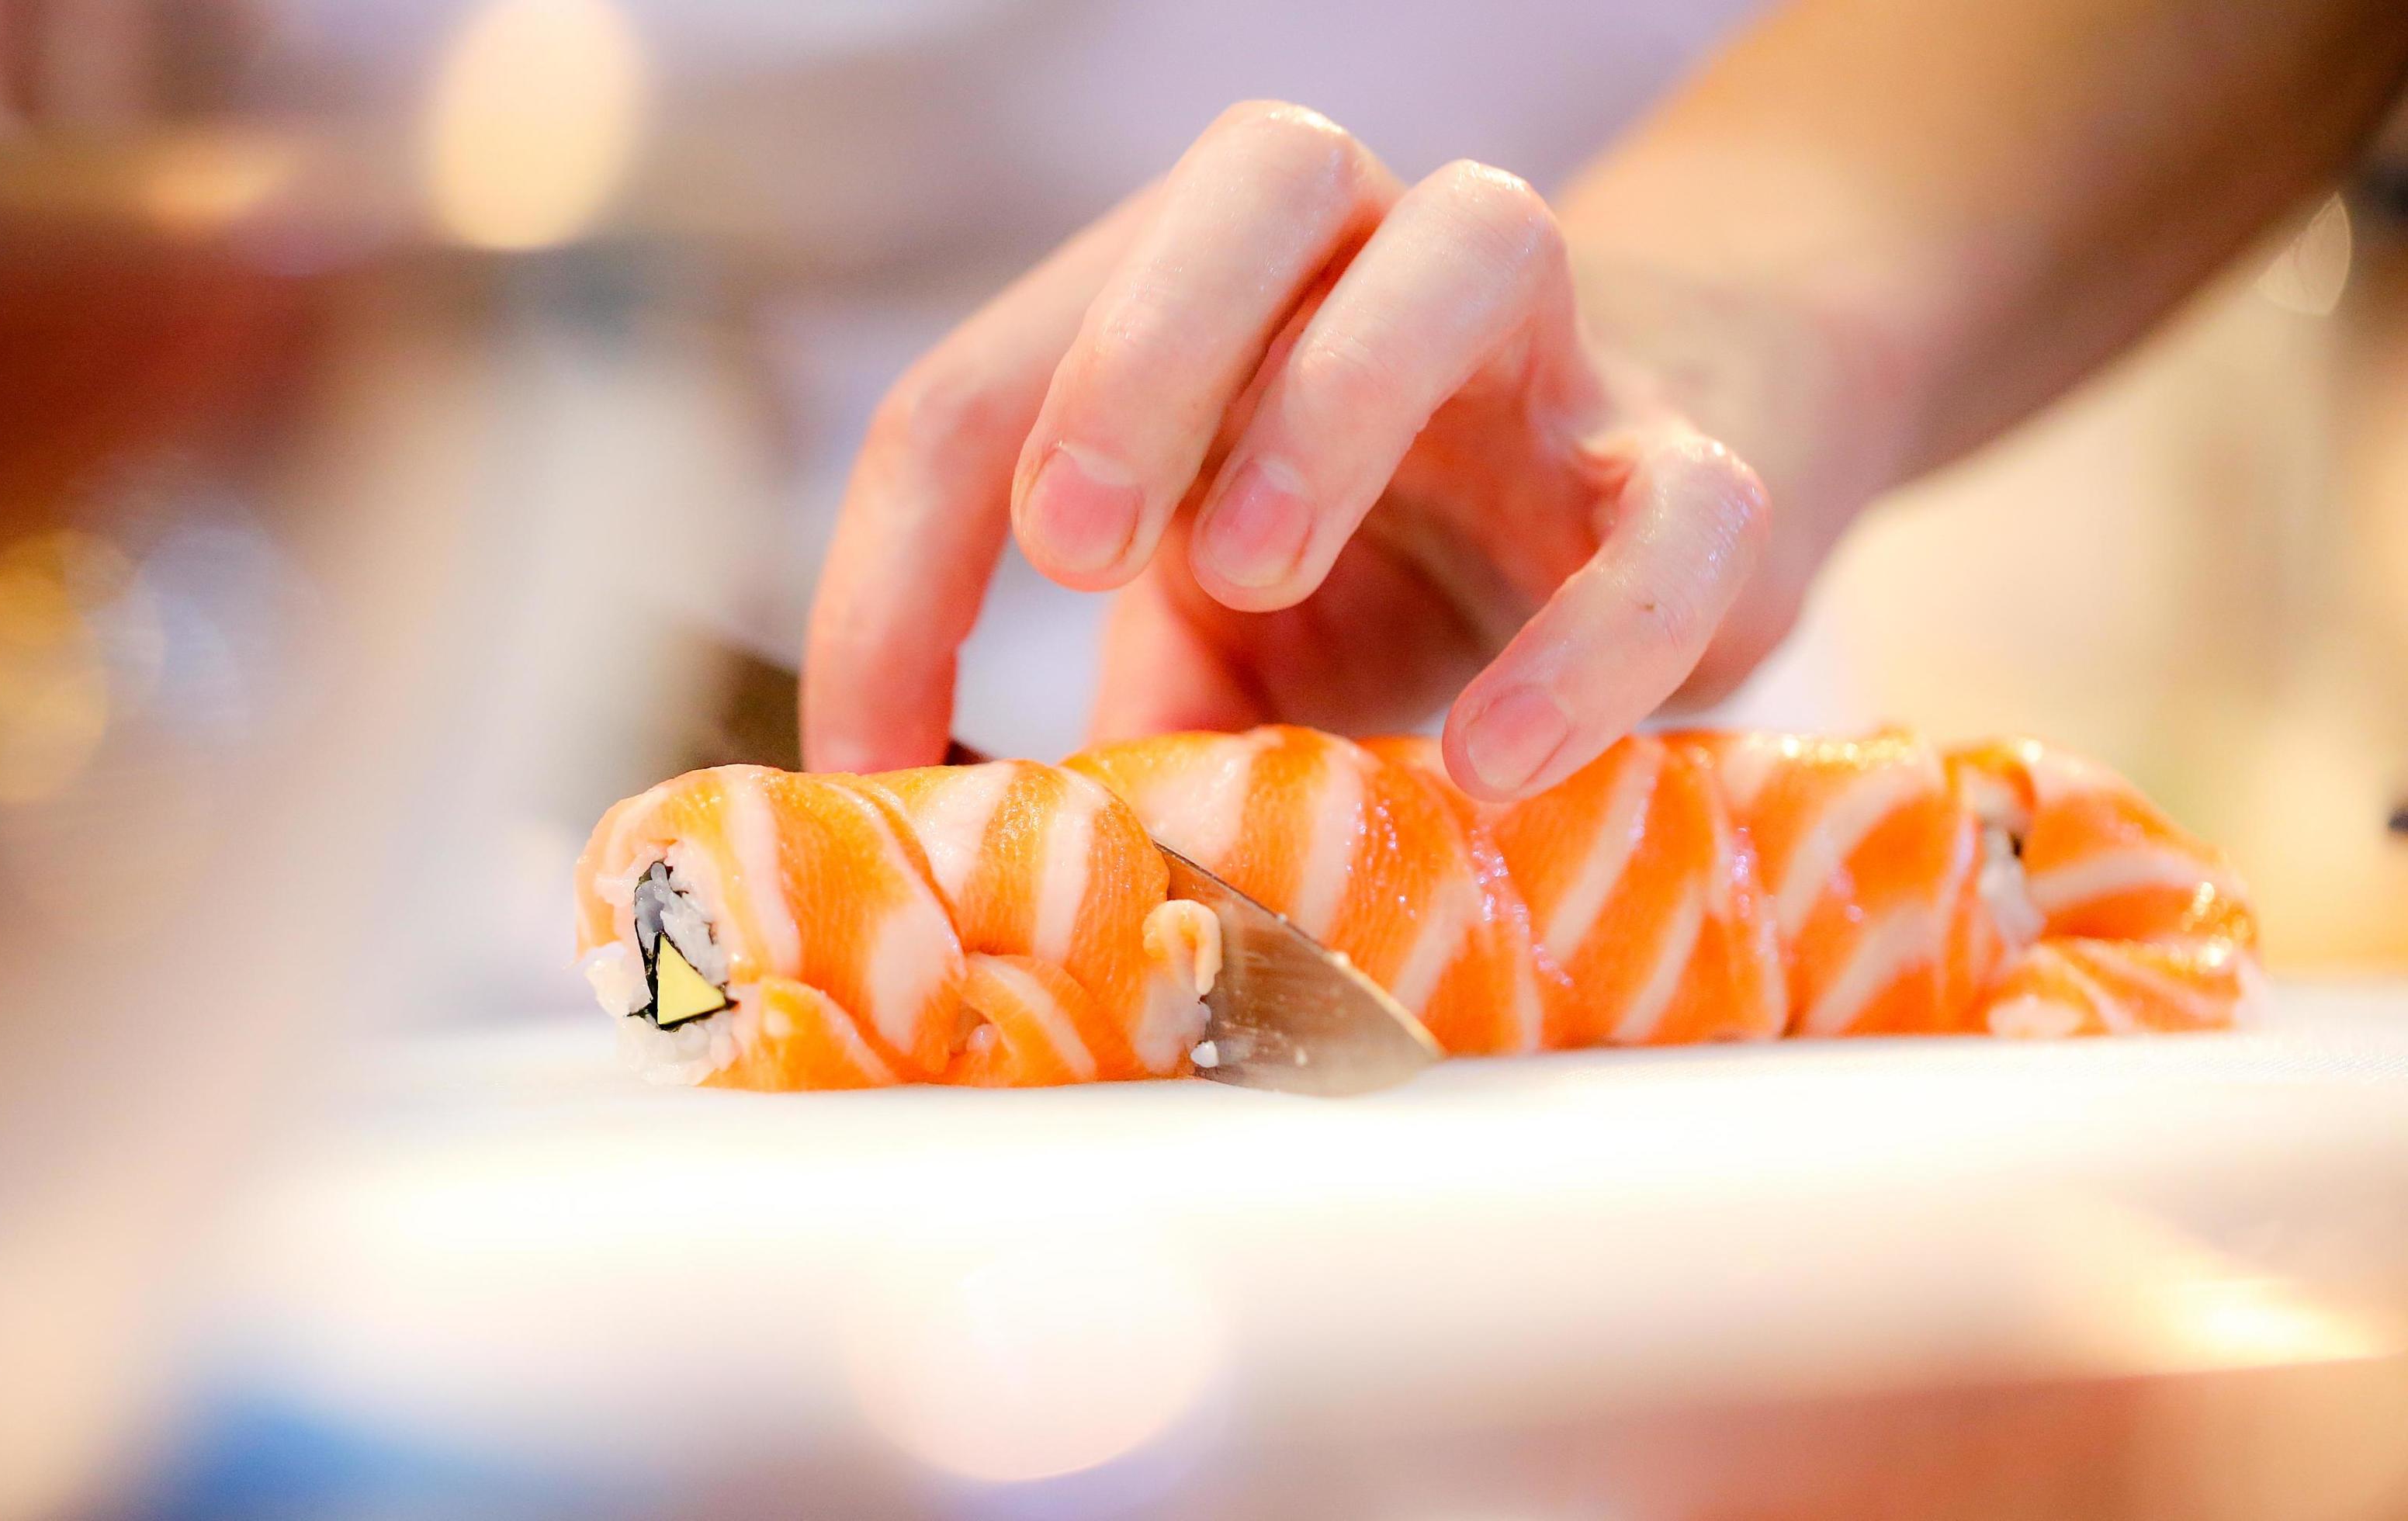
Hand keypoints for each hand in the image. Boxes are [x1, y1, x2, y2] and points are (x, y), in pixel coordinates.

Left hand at [803, 101, 1848, 798]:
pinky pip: (1681, 510)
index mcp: (1205, 313)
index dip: (906, 562)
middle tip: (1064, 544)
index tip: (866, 754)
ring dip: (1342, 395)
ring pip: (1477, 239)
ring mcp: (1551, 358)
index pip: (1004, 377)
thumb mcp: (1212, 651)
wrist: (1651, 528)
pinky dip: (1590, 632)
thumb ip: (1115, 731)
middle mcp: (1372, 273)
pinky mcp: (1705, 478)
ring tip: (1250, 578)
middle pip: (1259, 180)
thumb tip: (977, 885)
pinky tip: (1492, 759)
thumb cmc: (1382, 578)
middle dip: (1135, 351)